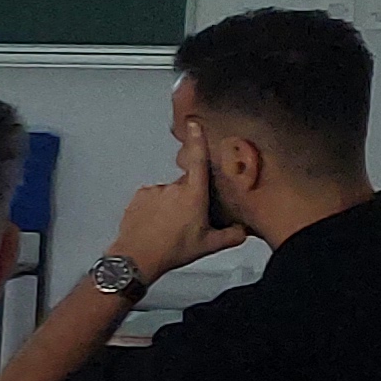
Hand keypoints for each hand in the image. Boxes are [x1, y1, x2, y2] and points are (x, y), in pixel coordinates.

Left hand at [107, 133, 234, 281]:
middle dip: (189, 198)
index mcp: (193, 194)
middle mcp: (173, 188)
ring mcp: (153, 191)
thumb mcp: (208, 245)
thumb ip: (231, 235)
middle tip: (188, 221)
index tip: (195, 124)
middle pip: (186, 185)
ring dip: (170, 204)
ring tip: (169, 227)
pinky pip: (151, 198)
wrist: (137, 257)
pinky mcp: (138, 197)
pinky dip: (154, 207)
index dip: (197, 140)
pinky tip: (156, 224)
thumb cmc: (172, 250)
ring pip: (168, 193)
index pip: (198, 160)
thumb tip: (243, 231)